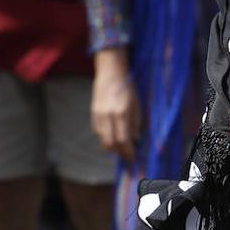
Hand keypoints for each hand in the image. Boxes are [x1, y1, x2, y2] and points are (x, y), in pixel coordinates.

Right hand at [92, 48, 140, 162]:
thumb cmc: (127, 87)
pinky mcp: (93, 113)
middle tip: (127, 153)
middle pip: (110, 144)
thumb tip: (136, 140)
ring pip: (103, 139)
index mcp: (121, 113)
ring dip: (112, 146)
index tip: (133, 157)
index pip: (123, 140)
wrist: (111, 72)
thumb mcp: (137, 104)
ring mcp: (98, 115)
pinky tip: (113, 133)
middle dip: (119, 152)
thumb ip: (136, 123)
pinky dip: (106, 136)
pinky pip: (98, 132)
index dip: (128, 152)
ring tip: (121, 145)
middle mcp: (108, 116)